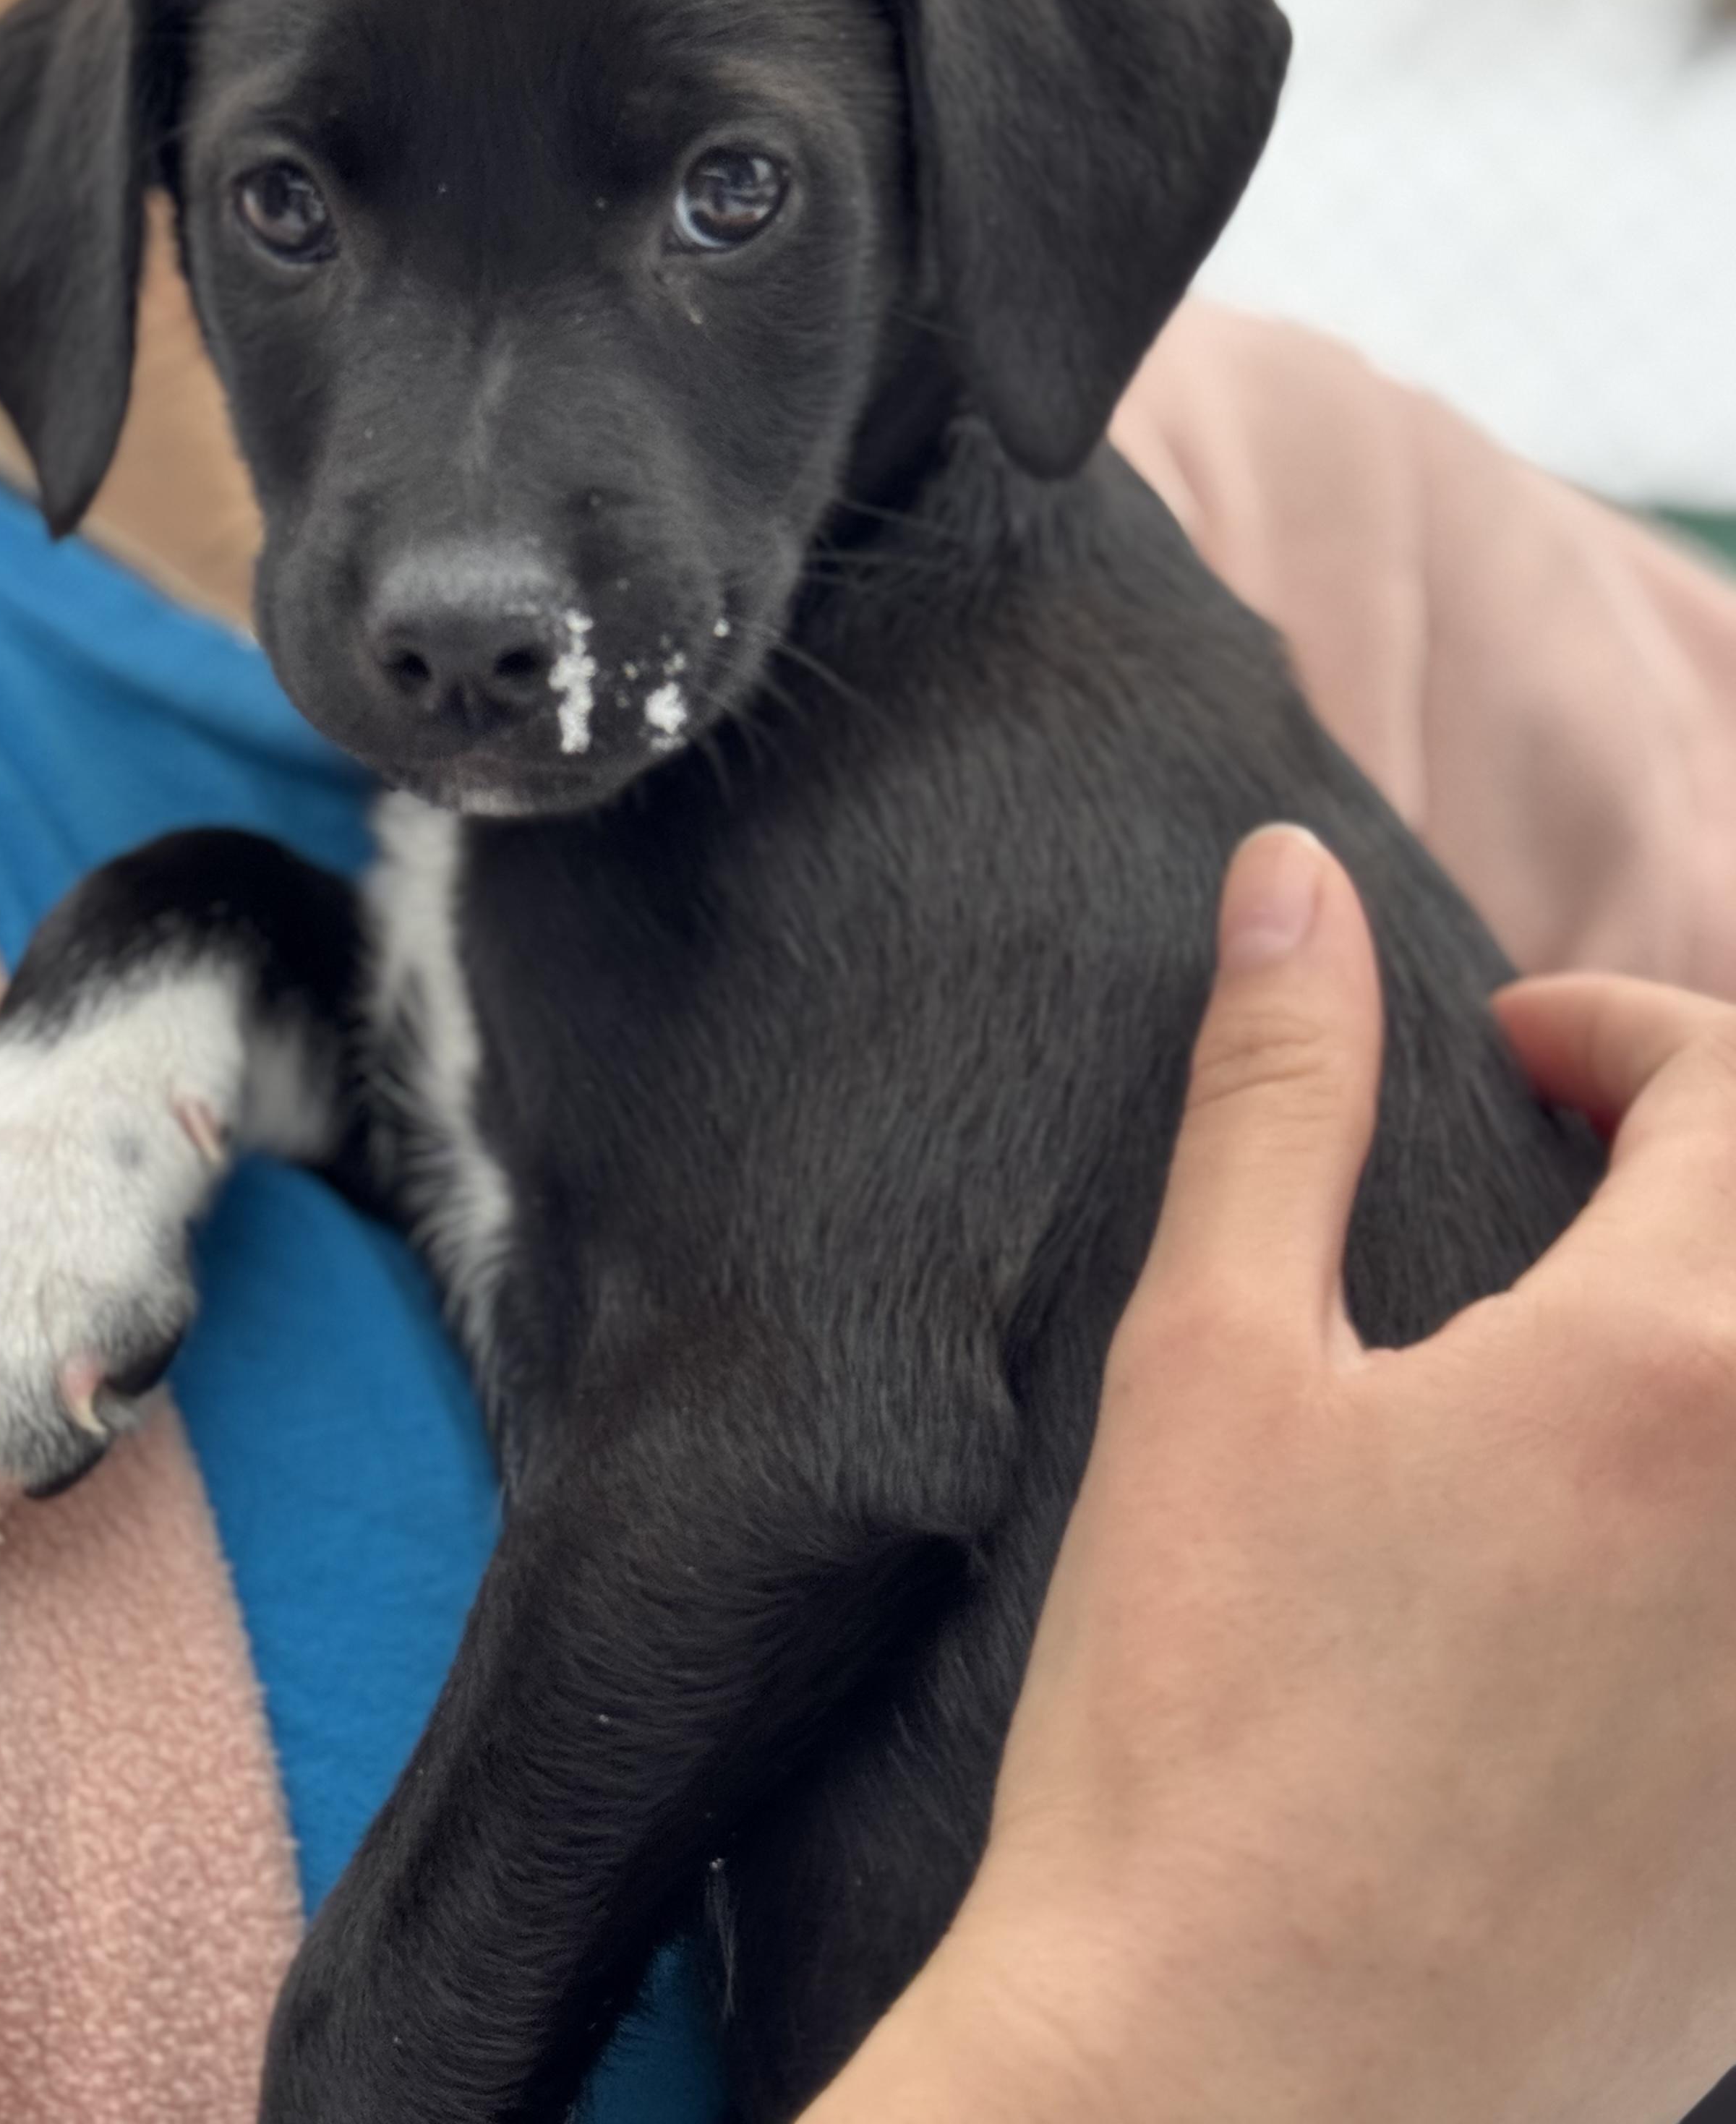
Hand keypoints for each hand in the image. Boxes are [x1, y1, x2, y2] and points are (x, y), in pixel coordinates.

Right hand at [808, 826, 1735, 2123]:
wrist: (1241, 2090)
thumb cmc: (1201, 1720)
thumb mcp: (1210, 1361)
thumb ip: (1275, 1094)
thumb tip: (1287, 881)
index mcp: (1668, 1376)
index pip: (1734, 1095)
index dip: (1623, 1028)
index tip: (1511, 1053)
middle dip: (1707, 1160)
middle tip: (1573, 1169)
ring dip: (1724, 1327)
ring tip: (1595, 1343)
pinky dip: (1722, 1510)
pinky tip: (1611, 1554)